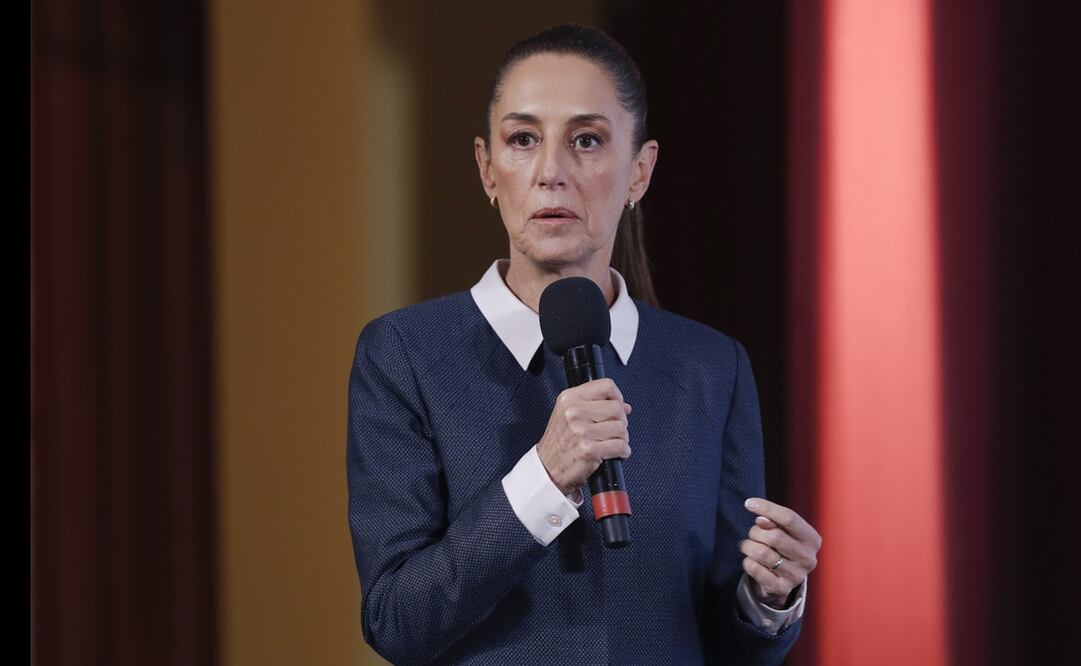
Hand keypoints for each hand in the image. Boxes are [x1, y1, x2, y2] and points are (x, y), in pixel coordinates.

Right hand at [536, 377, 632, 494]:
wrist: (547, 468)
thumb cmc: (559, 442)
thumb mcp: (567, 413)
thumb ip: (594, 405)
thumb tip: (624, 406)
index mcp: (569, 398)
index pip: (606, 386)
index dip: (617, 397)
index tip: (617, 406)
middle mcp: (574, 412)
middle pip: (616, 408)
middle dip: (621, 420)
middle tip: (614, 429)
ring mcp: (581, 431)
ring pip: (621, 428)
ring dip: (622, 437)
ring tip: (613, 441)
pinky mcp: (589, 449)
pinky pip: (619, 445)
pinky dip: (623, 450)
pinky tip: (616, 452)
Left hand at [740, 497, 821, 608]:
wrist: (782, 579)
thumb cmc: (782, 547)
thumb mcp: (782, 531)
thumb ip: (773, 521)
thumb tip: (761, 519)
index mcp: (812, 539)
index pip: (790, 518)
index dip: (767, 508)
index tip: (748, 503)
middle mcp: (808, 559)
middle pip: (774, 536)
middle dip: (756, 532)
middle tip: (752, 534)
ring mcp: (796, 576)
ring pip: (762, 553)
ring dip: (748, 546)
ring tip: (748, 546)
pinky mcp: (782, 588)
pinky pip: (755, 569)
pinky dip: (747, 562)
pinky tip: (750, 560)